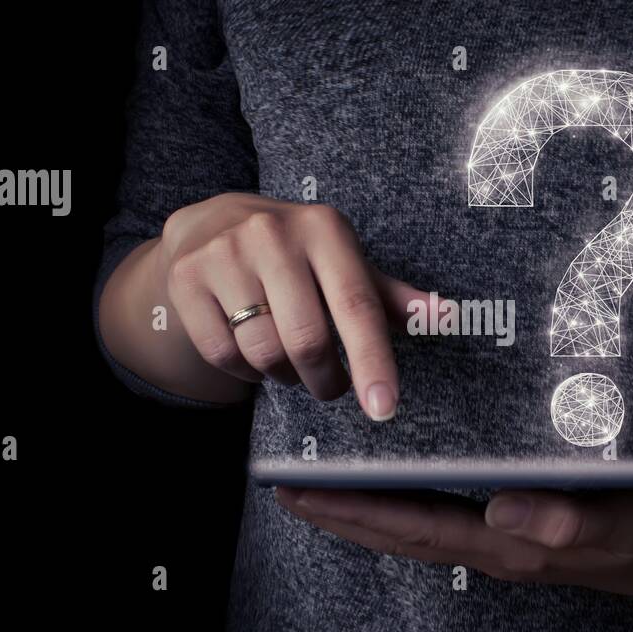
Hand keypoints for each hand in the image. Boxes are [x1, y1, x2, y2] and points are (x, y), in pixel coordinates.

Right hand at [155, 192, 431, 417]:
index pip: (357, 306)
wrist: (210, 224)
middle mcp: (273, 234)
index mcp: (324, 229)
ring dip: (284, 375)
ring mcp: (224, 253)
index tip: (384, 407)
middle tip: (329, 385)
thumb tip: (445, 317)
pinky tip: (251, 351)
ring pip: (264, 352)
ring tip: (289, 362)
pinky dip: (244, 369)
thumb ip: (390, 296)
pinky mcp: (187, 278)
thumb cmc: (295, 254)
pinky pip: (224, 353)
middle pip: (308, 340)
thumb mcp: (343, 262)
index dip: (373, 362)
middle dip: (325, 379)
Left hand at [275, 486, 632, 600]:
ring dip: (369, 510)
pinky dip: (410, 501)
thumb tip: (500, 511)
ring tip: (324, 489)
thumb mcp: (628, 526)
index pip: (416, 527)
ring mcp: (510, 541)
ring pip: (421, 526)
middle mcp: (500, 547)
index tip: (299, 492)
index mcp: (512, 547)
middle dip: (342, 514)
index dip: (355, 511)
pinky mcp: (525, 529)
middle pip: (403, 532)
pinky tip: (400, 484)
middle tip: (283, 490)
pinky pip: (449, 516)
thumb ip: (569, 524)